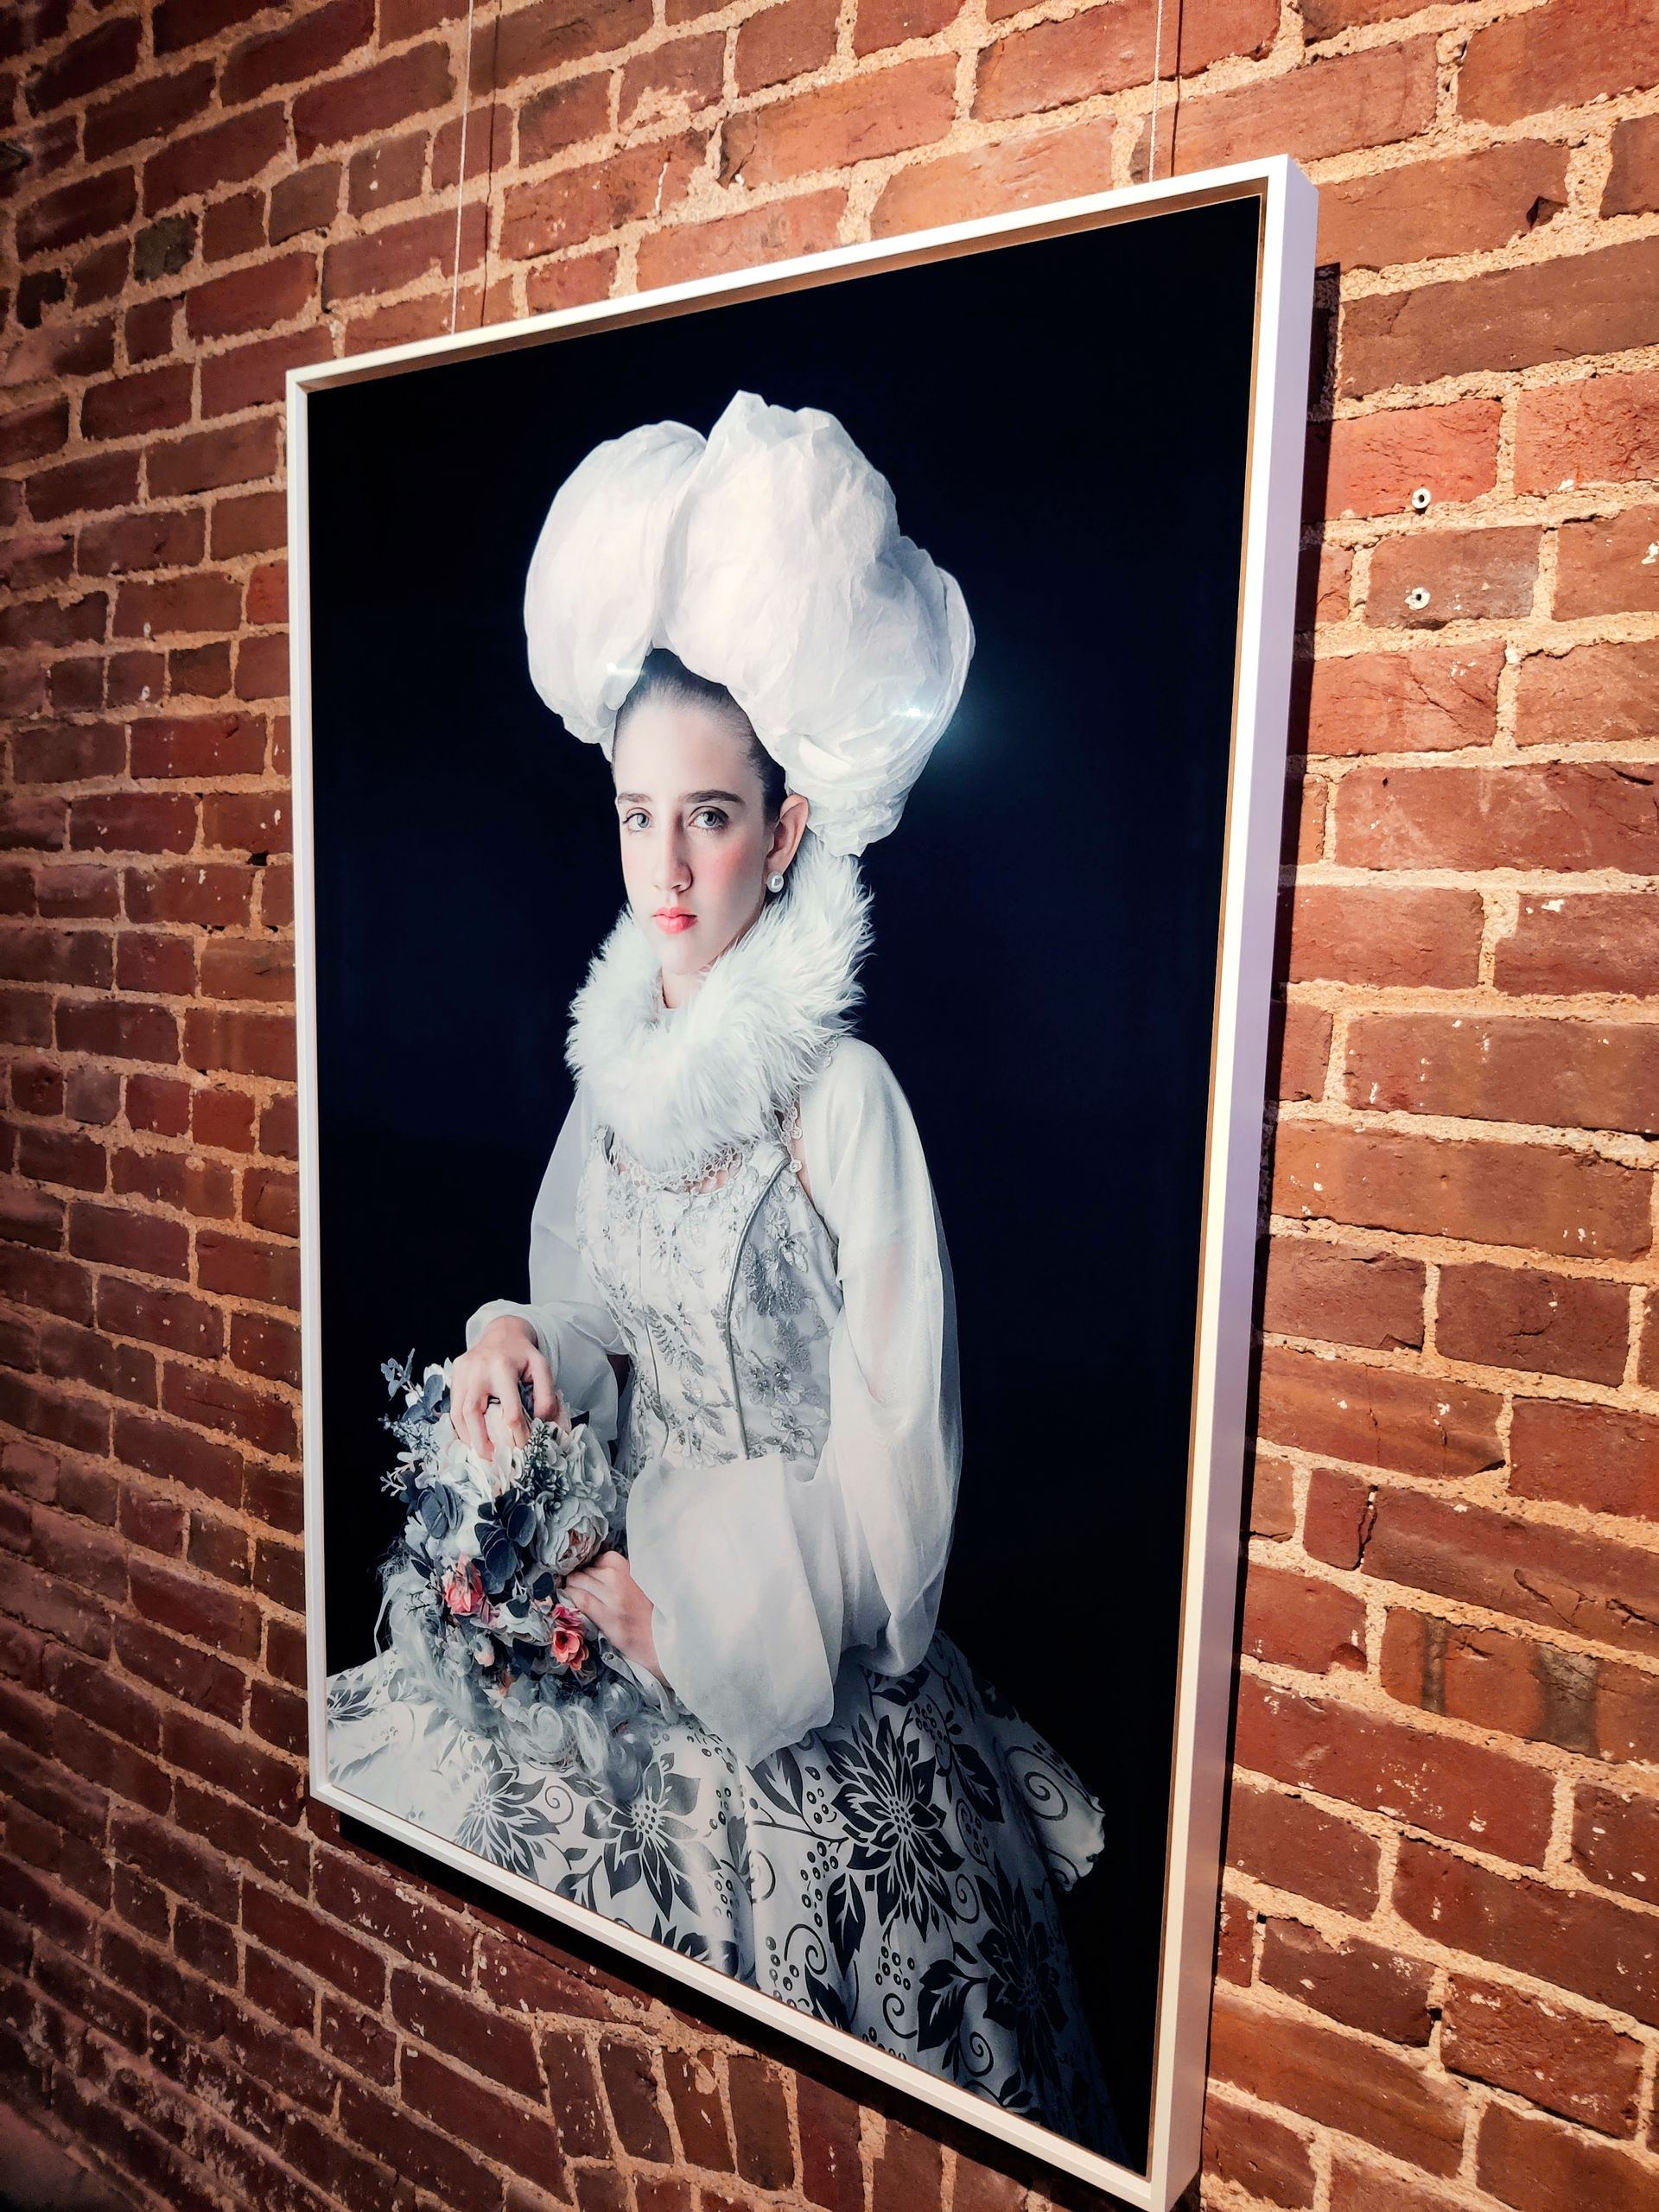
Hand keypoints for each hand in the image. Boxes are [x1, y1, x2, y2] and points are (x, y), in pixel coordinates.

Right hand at [450, 1317, 561, 1460]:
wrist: (503, 1332)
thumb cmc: (523, 1354)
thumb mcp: (542, 1369)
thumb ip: (546, 1396)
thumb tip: (542, 1424)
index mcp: (502, 1367)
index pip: (509, 1410)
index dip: (517, 1433)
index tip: (524, 1448)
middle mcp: (478, 1369)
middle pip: (473, 1412)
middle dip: (481, 1441)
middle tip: (491, 1460)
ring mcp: (462, 1371)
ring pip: (457, 1411)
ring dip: (467, 1436)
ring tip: (479, 1453)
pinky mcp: (455, 1374)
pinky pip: (454, 1405)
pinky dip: (461, 1425)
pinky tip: (472, 1437)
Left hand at [560, 1551, 665, 1683]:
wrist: (657, 1638)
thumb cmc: (645, 1610)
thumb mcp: (635, 1581)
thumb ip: (616, 1572)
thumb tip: (589, 1568)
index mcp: (626, 1565)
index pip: (595, 1558)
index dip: (590, 1570)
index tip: (591, 1579)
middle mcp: (617, 1576)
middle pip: (582, 1570)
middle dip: (579, 1580)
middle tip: (586, 1593)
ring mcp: (611, 1595)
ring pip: (575, 1582)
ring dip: (572, 1590)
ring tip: (580, 1600)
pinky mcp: (604, 1614)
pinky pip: (578, 1599)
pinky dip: (571, 1600)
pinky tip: (575, 1606)